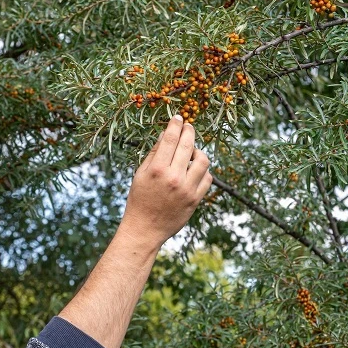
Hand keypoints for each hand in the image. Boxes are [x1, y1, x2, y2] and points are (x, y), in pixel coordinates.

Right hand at [119, 115, 211, 249]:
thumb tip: (165, 134)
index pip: (170, 139)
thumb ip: (154, 154)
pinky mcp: (195, 200)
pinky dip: (203, 171)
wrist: (145, 229)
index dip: (176, 125)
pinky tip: (194, 170)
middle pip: (188, 145)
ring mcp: (187, 189)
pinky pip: (207, 178)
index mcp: (157, 170)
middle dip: (189, 131)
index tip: (179, 118)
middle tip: (188, 127)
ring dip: (198, 152)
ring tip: (191, 153)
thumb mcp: (140, 175)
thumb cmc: (139, 200)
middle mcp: (174, 178)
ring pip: (203, 160)